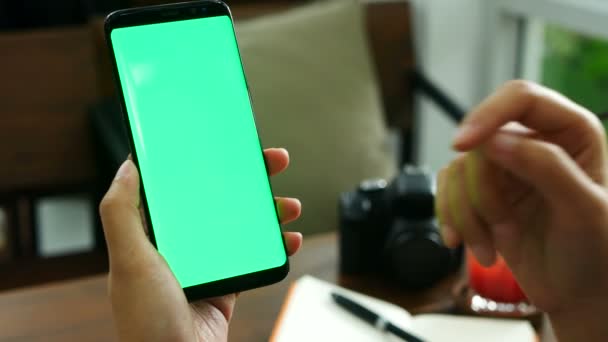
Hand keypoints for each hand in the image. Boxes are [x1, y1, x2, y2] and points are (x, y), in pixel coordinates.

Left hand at [99, 148, 301, 341]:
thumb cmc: (146, 319)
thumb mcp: (129, 260)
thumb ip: (121, 213)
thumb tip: (128, 165)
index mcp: (155, 233)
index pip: (181, 185)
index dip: (203, 161)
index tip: (225, 142)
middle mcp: (182, 244)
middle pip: (219, 199)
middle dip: (248, 179)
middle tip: (271, 160)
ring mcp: (208, 264)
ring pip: (243, 225)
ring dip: (268, 211)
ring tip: (289, 204)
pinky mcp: (227, 284)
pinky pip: (256, 256)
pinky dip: (275, 246)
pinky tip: (290, 238)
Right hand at [436, 81, 607, 339]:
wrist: (578, 295)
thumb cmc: (597, 253)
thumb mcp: (585, 211)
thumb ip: (547, 168)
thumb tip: (495, 140)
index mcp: (570, 132)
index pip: (520, 99)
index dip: (487, 115)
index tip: (462, 145)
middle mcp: (533, 142)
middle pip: (479, 143)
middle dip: (482, 193)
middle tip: (503, 230)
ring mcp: (504, 169)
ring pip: (457, 170)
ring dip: (468, 215)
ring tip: (494, 245)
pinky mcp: (482, 193)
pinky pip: (446, 191)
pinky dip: (452, 220)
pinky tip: (467, 244)